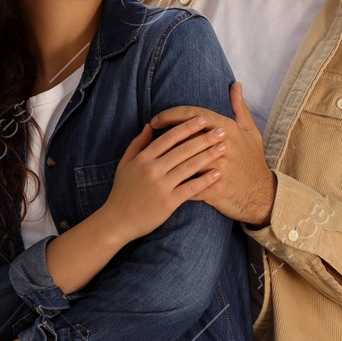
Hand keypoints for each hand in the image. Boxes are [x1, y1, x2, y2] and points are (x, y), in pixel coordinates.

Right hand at [97, 116, 226, 241]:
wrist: (118, 221)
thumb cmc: (122, 192)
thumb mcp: (125, 164)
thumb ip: (137, 144)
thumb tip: (150, 126)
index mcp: (143, 158)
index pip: (168, 138)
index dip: (187, 127)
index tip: (202, 119)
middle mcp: (152, 169)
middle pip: (183, 149)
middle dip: (204, 138)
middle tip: (221, 131)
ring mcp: (161, 186)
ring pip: (189, 166)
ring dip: (209, 155)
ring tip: (224, 147)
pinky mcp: (168, 202)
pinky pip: (191, 188)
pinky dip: (205, 180)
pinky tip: (218, 173)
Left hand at [149, 82, 274, 225]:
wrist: (262, 195)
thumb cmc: (253, 162)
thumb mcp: (251, 132)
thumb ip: (240, 108)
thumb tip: (235, 85)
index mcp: (229, 130)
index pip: (193, 116)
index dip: (171, 115)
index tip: (156, 119)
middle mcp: (222, 146)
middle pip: (184, 136)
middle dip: (163, 134)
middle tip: (148, 135)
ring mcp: (217, 168)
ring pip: (184, 160)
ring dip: (165, 158)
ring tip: (151, 156)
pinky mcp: (213, 190)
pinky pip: (187, 184)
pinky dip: (172, 181)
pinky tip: (160, 178)